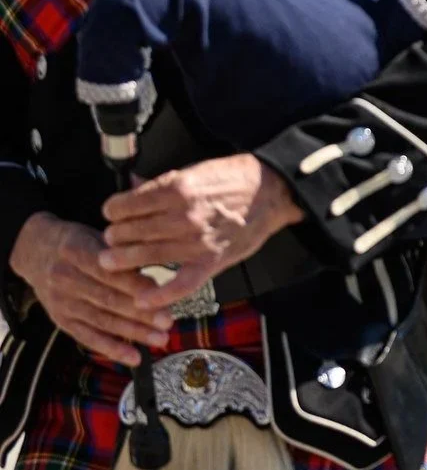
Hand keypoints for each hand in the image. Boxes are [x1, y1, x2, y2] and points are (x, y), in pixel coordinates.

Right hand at [9, 212, 171, 368]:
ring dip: (132, 333)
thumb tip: (159, 278)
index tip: (163, 295)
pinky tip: (134, 357)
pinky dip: (112, 349)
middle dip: (140, 313)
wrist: (36, 252)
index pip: (110, 272)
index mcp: (75, 251)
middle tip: (167, 322)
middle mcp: (64, 278)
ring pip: (101, 320)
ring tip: (159, 339)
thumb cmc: (82, 243)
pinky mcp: (61, 320)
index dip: (137, 286)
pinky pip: (87, 337)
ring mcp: (61, 302)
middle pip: (107, 299)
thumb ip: (125, 255)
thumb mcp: (100, 238)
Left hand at [99, 154, 301, 305]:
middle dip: (115, 236)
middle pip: (130, 231)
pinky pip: (181, 284)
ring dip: (123, 260)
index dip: (113, 211)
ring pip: (146, 255)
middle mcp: (183, 216)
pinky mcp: (211, 261)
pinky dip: (160, 295)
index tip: (112, 214)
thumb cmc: (234, 180)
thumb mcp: (194, 170)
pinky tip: (142, 299)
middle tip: (111, 239)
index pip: (126, 205)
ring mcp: (197, 241)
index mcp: (176, 189)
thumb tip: (133, 186)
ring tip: (111, 262)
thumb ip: (162, 182)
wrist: (271, 192)